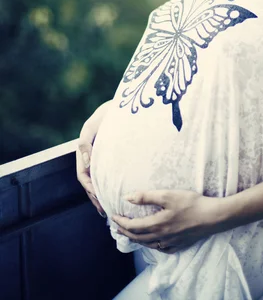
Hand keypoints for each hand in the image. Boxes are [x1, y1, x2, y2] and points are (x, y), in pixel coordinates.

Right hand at [76, 100, 112, 216]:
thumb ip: (87, 141)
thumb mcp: (97, 123)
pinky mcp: (113, 154)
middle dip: (96, 196)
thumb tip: (86, 165)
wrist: (127, 102)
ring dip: (102, 194)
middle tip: (105, 211)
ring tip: (109, 209)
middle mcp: (92, 152)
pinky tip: (118, 193)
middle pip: (90, 180)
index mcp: (86, 146)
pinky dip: (110, 184)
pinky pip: (108, 172)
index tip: (99, 199)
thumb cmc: (112, 110)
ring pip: (99, 178)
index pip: (83, 174)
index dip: (90, 188)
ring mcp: (102, 153)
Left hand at [112, 189, 225, 253]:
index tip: (113, 217)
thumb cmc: (191, 203)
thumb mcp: (167, 195)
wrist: (212, 216)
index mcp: (157, 224)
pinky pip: (161, 249)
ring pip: (148, 244)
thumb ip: (146, 196)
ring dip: (136, 239)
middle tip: (117, 226)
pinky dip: (152, 245)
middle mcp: (161, 236)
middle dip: (125, 232)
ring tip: (130, 234)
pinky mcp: (180, 244)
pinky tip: (153, 242)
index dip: (121, 222)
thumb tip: (127, 197)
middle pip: (138, 237)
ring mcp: (171, 242)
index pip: (132, 226)